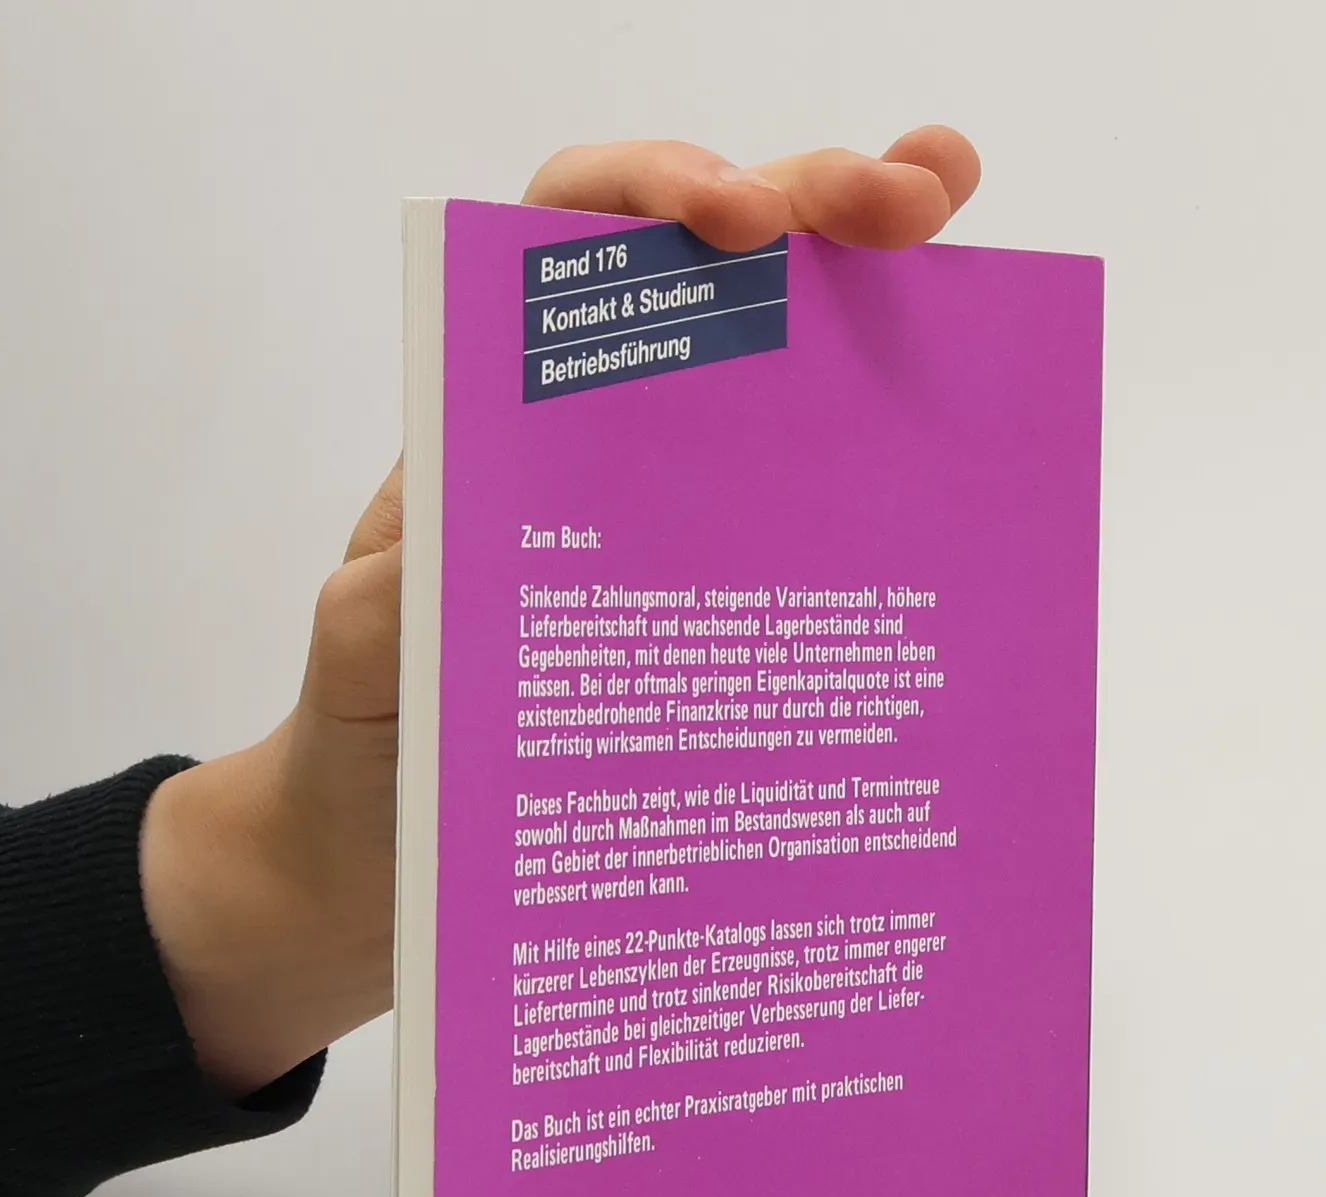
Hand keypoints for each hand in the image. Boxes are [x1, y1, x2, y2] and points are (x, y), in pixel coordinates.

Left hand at [140, 129, 981, 1094]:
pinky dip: (887, 464)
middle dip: (814, 208)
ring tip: (958, 239)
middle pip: (709, 279)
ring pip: (779, 376)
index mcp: (495, 430)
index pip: (567, 253)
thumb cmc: (364, 750)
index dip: (648, 200)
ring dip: (875, 298)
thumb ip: (395, 603)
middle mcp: (595, 449)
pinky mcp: (720, 603)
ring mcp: (670, 520)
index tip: (738, 222)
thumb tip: (457, 544)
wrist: (384, 868)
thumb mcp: (365, 667)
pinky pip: (810, 514)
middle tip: (917, 199)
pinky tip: (962, 451)